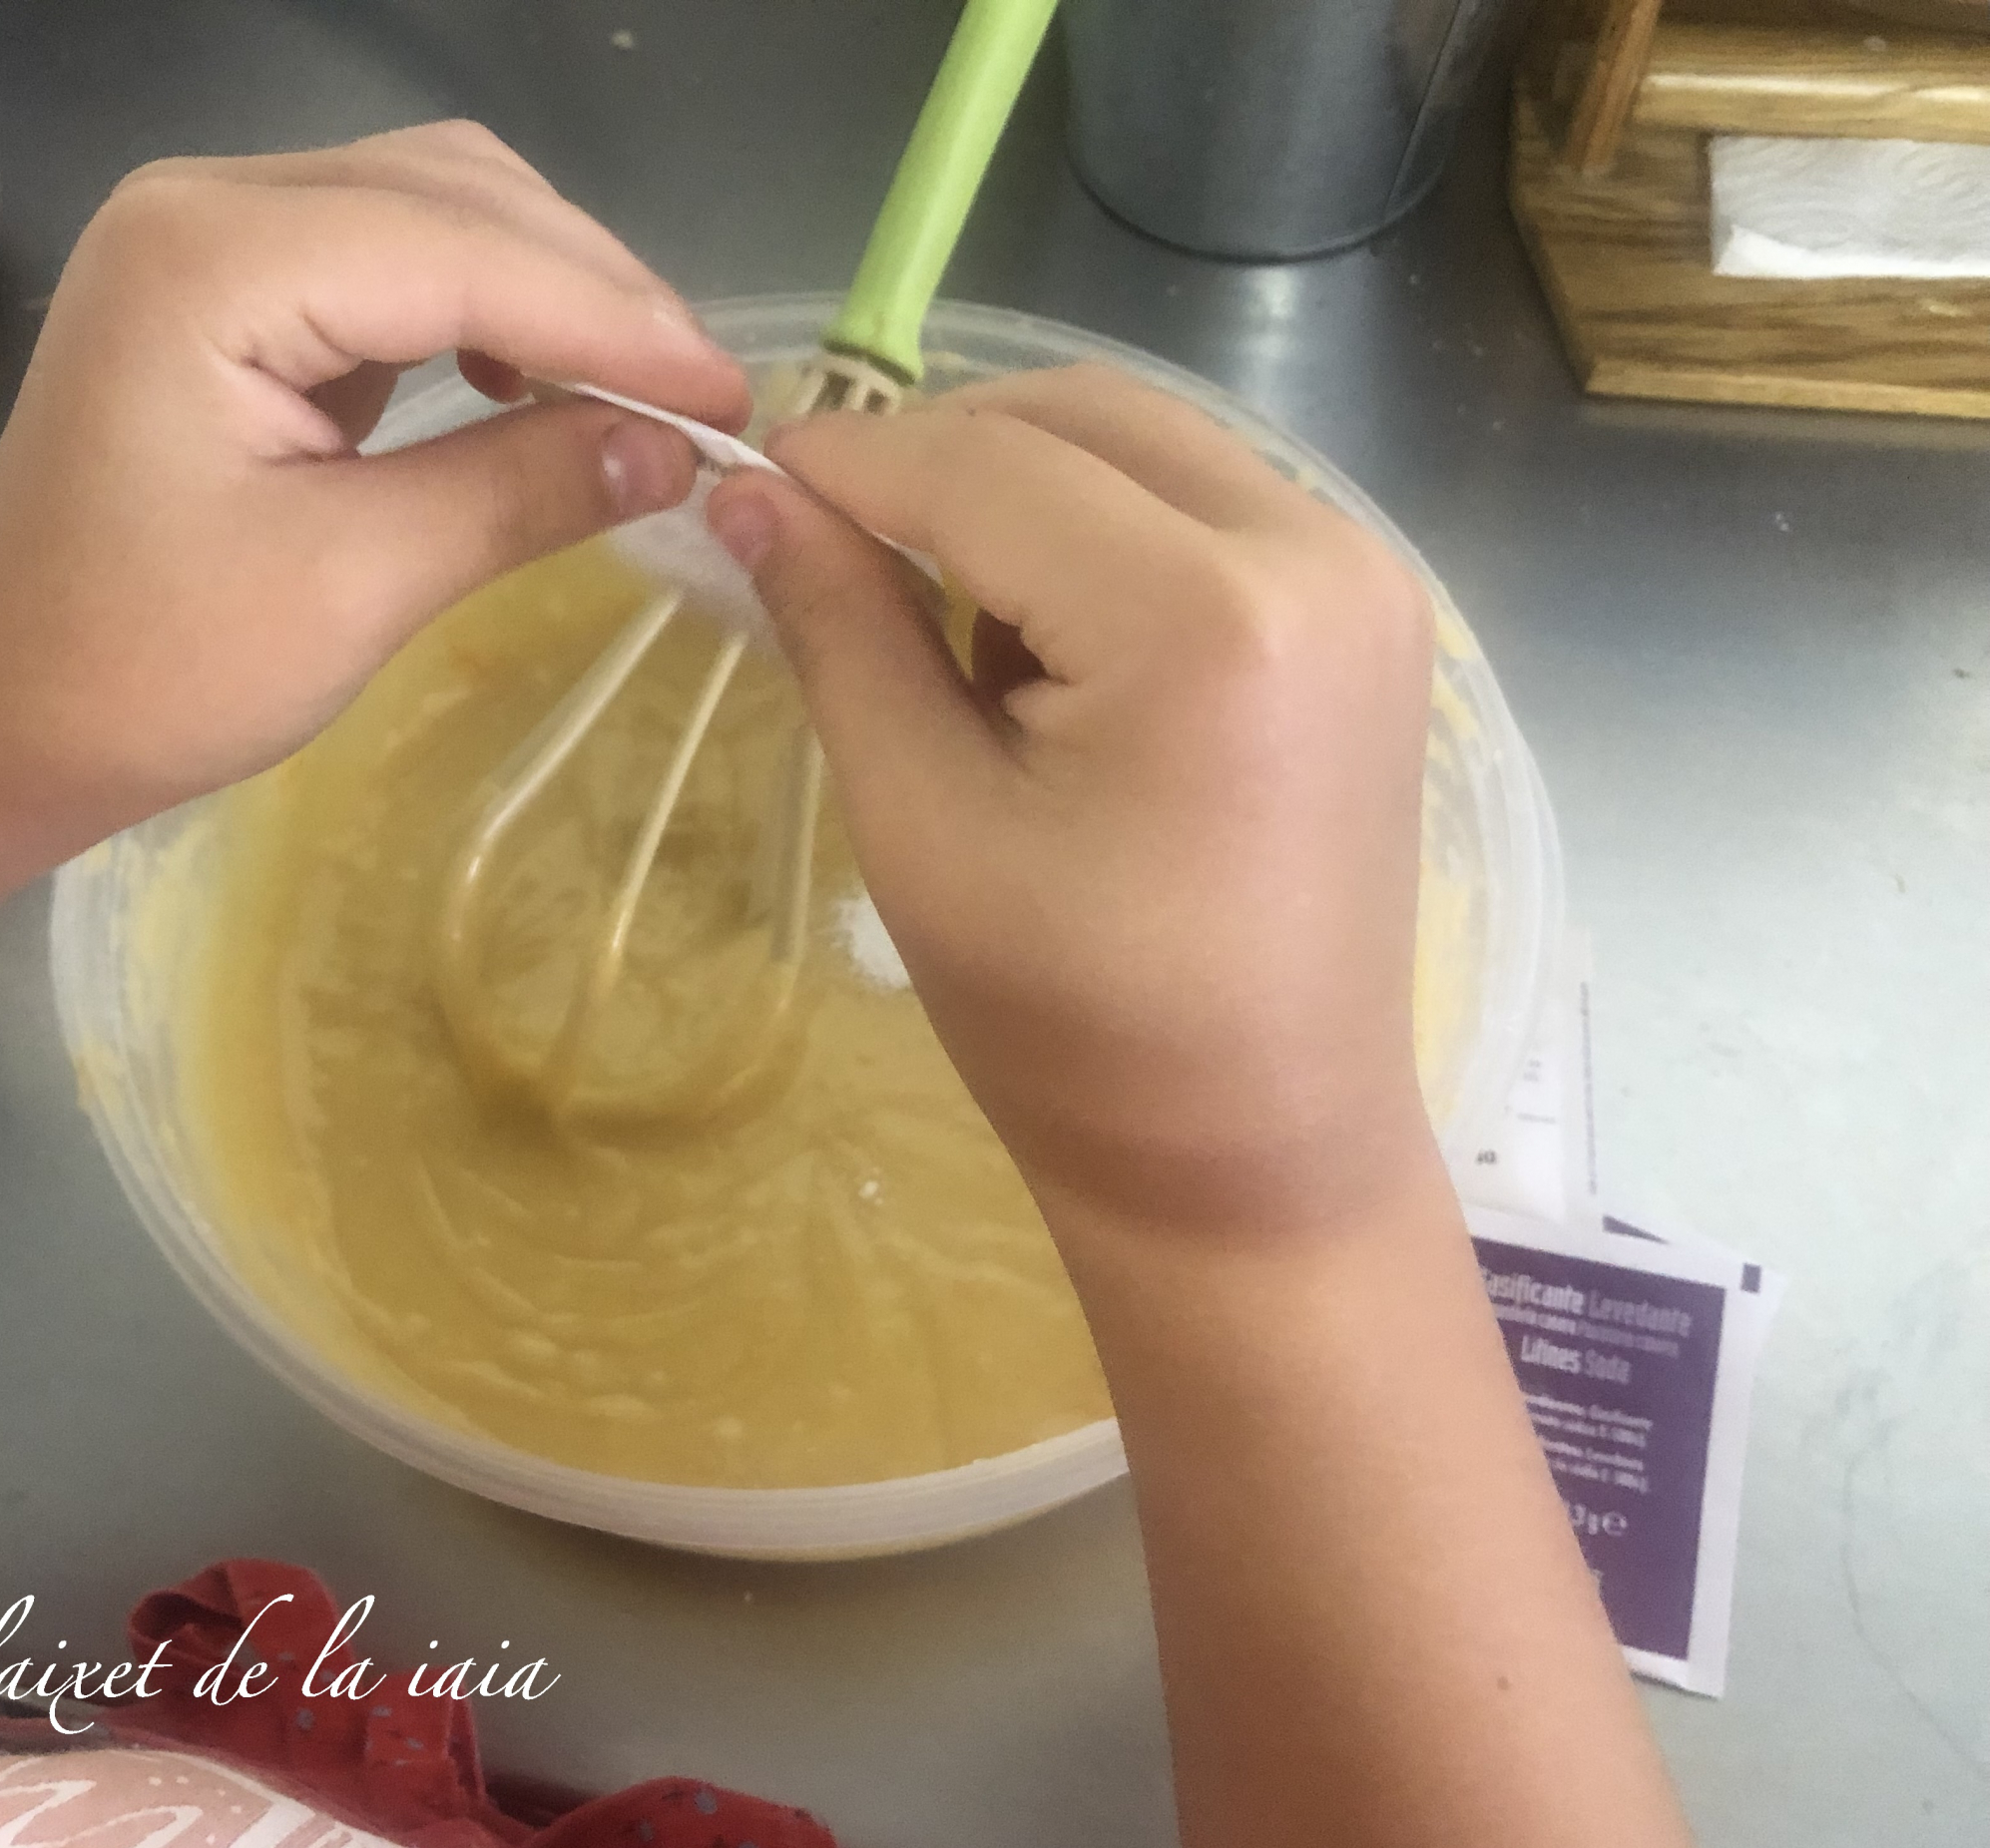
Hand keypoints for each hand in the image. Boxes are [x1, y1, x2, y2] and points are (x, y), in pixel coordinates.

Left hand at [0, 122, 747, 832]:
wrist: (6, 714)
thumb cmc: (156, 669)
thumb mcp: (356, 584)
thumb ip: (519, 490)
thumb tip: (675, 449)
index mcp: (213, 261)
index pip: (462, 249)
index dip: (614, 319)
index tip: (732, 400)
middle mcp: (206, 205)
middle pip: (455, 191)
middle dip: (593, 288)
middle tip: (702, 403)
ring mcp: (209, 236)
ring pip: (432, 205)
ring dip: (547, 287)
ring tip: (639, 392)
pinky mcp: (226, 285)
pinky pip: (386, 253)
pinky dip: (481, 304)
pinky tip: (527, 378)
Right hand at [706, 365, 1441, 1248]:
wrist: (1257, 1157)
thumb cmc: (1073, 1029)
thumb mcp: (924, 824)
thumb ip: (841, 631)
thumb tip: (747, 491)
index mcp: (1205, 622)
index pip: (987, 468)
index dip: (852, 462)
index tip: (746, 476)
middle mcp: (1316, 555)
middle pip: (1086, 416)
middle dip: (945, 456)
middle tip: (835, 547)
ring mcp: (1368, 578)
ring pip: (1154, 445)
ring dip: (1031, 490)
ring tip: (959, 637)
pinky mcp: (1377, 614)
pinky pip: (1215, 504)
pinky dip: (1114, 532)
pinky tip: (1060, 655)